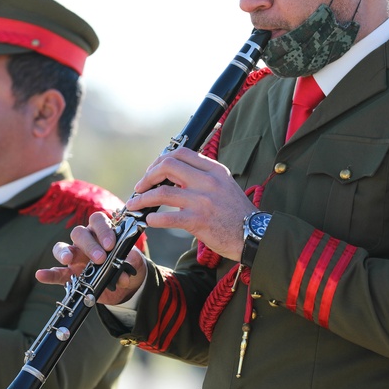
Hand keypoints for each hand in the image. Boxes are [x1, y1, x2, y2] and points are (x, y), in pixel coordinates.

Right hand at [36, 210, 146, 305]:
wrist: (127, 286)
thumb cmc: (128, 266)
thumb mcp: (134, 262)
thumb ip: (129, 262)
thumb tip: (123, 272)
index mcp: (102, 232)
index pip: (97, 221)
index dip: (103, 230)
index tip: (110, 244)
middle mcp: (86, 242)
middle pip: (79, 233)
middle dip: (89, 244)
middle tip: (100, 258)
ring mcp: (75, 258)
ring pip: (62, 247)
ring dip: (64, 252)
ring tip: (67, 260)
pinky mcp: (70, 275)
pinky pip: (57, 273)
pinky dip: (48, 274)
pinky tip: (41, 275)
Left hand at [127, 147, 255, 261]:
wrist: (254, 235)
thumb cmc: (237, 212)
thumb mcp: (224, 185)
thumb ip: (203, 177)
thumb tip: (174, 175)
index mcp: (214, 170)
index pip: (181, 153)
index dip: (161, 160)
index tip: (153, 171)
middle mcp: (208, 181)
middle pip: (168, 166)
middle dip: (148, 176)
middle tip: (140, 187)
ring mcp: (202, 201)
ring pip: (162, 192)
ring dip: (143, 198)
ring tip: (134, 204)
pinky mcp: (198, 221)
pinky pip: (168, 217)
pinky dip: (154, 218)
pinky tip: (149, 220)